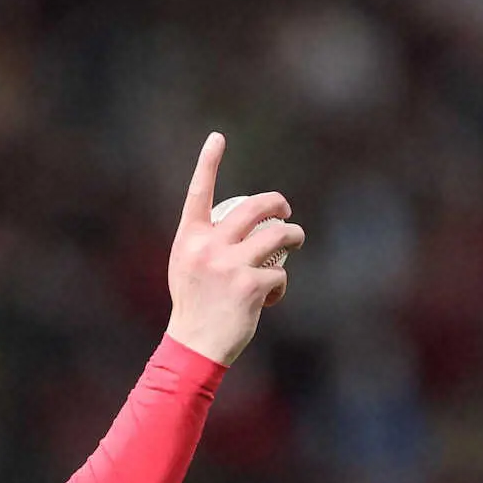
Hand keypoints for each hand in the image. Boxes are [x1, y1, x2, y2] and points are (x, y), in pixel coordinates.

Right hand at [164, 133, 304, 365]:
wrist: (193, 345)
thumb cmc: (194, 307)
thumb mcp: (188, 268)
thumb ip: (208, 244)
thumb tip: (242, 224)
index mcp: (189, 239)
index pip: (199, 194)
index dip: (208, 163)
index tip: (217, 137)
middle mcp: (207, 246)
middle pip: (254, 207)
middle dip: (278, 203)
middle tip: (286, 212)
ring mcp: (229, 264)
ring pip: (278, 235)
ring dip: (294, 236)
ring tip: (295, 244)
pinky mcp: (250, 284)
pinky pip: (279, 273)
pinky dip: (279, 285)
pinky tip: (269, 299)